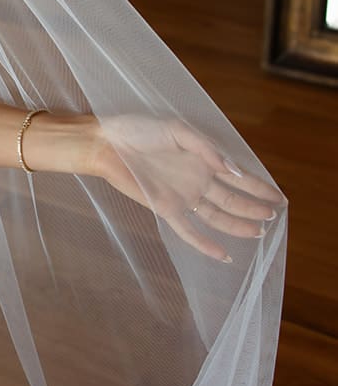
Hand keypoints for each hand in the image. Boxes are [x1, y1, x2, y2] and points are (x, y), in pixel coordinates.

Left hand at [92, 113, 285, 261]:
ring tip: (260, 232)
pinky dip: (206, 244)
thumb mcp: (177, 129)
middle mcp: (196, 180)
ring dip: (238, 225)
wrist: (105, 143)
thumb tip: (234, 170)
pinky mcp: (165, 208)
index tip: (279, 196)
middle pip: (232, 199)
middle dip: (254, 207)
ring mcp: (182, 196)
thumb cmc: (137, 130)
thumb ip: (206, 149)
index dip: (259, 186)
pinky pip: (189, 231)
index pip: (238, 176)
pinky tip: (224, 255)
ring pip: (217, 216)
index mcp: (202, 159)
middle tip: (274, 215)